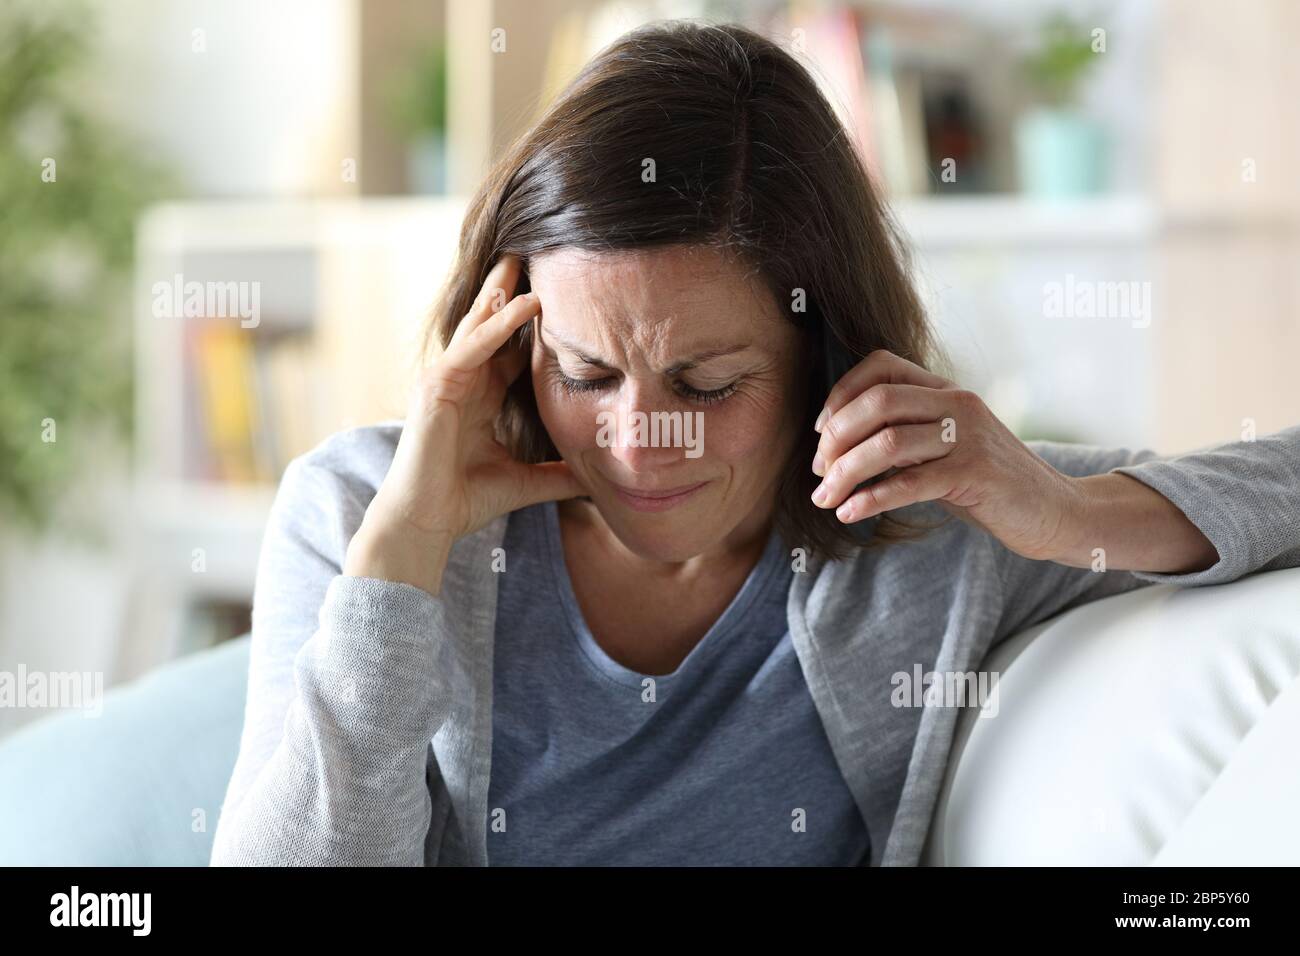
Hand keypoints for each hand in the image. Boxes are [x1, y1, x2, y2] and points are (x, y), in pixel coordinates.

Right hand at [345, 255, 586, 593]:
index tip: (566, 296)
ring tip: (529, 256)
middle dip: (512, 289)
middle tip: (538, 253)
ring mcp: (447, 378)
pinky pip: (474, 345)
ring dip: (506, 290)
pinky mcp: (437, 385)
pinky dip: (499, 324)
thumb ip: (559, 476)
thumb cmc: (465, 500)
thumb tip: (599, 482)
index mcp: (481, 396)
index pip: (513, 349)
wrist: (427, 522)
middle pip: (493, 324)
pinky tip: (525, 302)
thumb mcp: (526, 482)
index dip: (537, 323)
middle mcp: (464, 380)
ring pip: (482, 324)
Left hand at [809, 349, 1078, 560]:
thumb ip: (904, 437)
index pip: (881, 366)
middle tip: (818, 473)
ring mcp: (968, 437)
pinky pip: (909, 483)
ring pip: (887, 443)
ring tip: (824, 500)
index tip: (821, 433)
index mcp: (946, 390)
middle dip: (835, 438)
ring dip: (844, 474)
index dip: (841, 395)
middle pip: (877, 403)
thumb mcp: (944, 448)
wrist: (1054, 510)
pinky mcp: (975, 475)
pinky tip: (849, 514)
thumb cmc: (988, 483)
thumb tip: (836, 448)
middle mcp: (957, 403)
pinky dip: (870, 499)